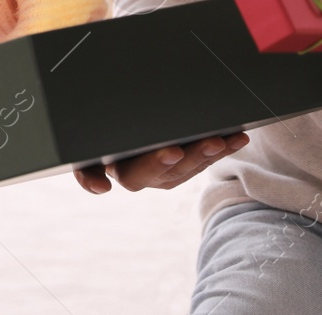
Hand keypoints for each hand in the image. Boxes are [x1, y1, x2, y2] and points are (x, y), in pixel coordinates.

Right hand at [74, 131, 248, 193]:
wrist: (101, 133)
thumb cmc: (95, 140)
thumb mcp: (83, 153)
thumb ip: (86, 171)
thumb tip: (100, 188)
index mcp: (119, 170)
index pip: (135, 172)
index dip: (156, 163)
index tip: (173, 152)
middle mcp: (144, 176)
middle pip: (171, 170)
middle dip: (192, 156)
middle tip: (212, 143)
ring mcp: (164, 174)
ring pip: (191, 167)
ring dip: (211, 154)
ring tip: (228, 139)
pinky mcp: (180, 167)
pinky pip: (202, 160)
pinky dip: (221, 149)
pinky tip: (238, 138)